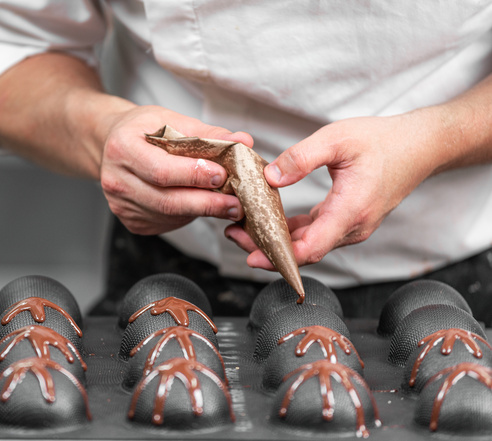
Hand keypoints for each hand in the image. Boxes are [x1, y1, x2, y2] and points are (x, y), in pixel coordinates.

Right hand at [100, 105, 253, 234]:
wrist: (111, 142)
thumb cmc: (142, 129)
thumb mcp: (171, 120)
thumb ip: (208, 133)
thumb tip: (242, 142)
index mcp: (123, 148)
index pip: (162, 170)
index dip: (194, 176)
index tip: (222, 175)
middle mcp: (116, 180)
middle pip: (166, 201)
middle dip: (206, 204)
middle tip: (235, 204)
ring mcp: (121, 205)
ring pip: (169, 216)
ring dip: (201, 212)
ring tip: (226, 205)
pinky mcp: (130, 221)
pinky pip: (165, 223)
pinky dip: (188, 216)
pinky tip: (199, 205)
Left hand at [225, 109, 444, 268]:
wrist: (419, 146)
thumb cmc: (382, 141)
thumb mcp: (337, 139)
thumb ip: (301, 158)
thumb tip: (269, 177)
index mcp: (351, 210)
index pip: (311, 248)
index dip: (279, 257)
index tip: (251, 257)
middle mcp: (353, 226)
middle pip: (304, 251)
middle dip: (267, 248)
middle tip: (234, 235)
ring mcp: (352, 227)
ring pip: (309, 245)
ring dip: (278, 241)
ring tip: (244, 229)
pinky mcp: (348, 221)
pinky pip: (316, 234)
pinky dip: (292, 232)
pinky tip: (269, 222)